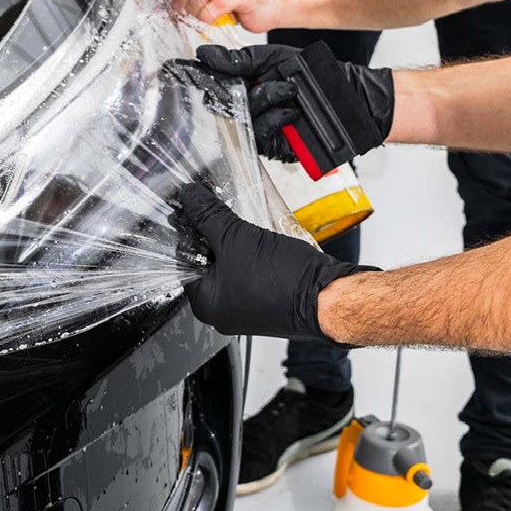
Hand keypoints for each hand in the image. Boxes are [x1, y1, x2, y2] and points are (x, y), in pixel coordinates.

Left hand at [178, 183, 370, 343]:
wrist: (328, 296)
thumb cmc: (283, 280)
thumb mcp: (235, 237)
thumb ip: (208, 215)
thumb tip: (190, 198)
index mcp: (205, 304)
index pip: (182, 260)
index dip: (189, 231)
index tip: (195, 210)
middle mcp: (222, 312)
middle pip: (206, 264)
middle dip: (213, 237)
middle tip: (220, 214)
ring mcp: (246, 310)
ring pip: (230, 267)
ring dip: (234, 244)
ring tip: (242, 226)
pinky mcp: (267, 303)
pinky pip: (249, 273)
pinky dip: (251, 256)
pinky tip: (259, 240)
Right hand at [195, 44, 394, 165]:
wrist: (348, 99)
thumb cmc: (316, 77)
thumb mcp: (276, 59)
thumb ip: (241, 60)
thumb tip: (206, 54)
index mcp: (244, 83)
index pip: (212, 81)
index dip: (196, 76)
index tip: (178, 67)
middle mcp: (246, 106)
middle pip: (221, 101)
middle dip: (233, 89)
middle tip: (248, 78)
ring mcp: (256, 127)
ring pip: (242, 116)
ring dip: (267, 98)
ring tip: (290, 90)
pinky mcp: (270, 145)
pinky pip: (260, 131)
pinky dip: (276, 117)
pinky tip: (292, 109)